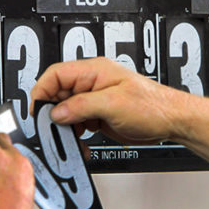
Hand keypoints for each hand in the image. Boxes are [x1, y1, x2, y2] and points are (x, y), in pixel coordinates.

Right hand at [31, 57, 179, 144]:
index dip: (42, 91)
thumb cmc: (152, 106)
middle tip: (53, 127)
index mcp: (93, 70)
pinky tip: (80, 138)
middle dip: (53, 111)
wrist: (171, 121)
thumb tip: (56, 112)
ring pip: (65, 109)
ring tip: (71, 135)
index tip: (38, 110)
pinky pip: (76, 120)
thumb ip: (81, 106)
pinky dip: (74, 131)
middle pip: (57, 93)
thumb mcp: (113, 104)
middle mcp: (91, 82)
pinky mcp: (97, 113)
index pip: (56, 74)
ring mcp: (94, 98)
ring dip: (64, 124)